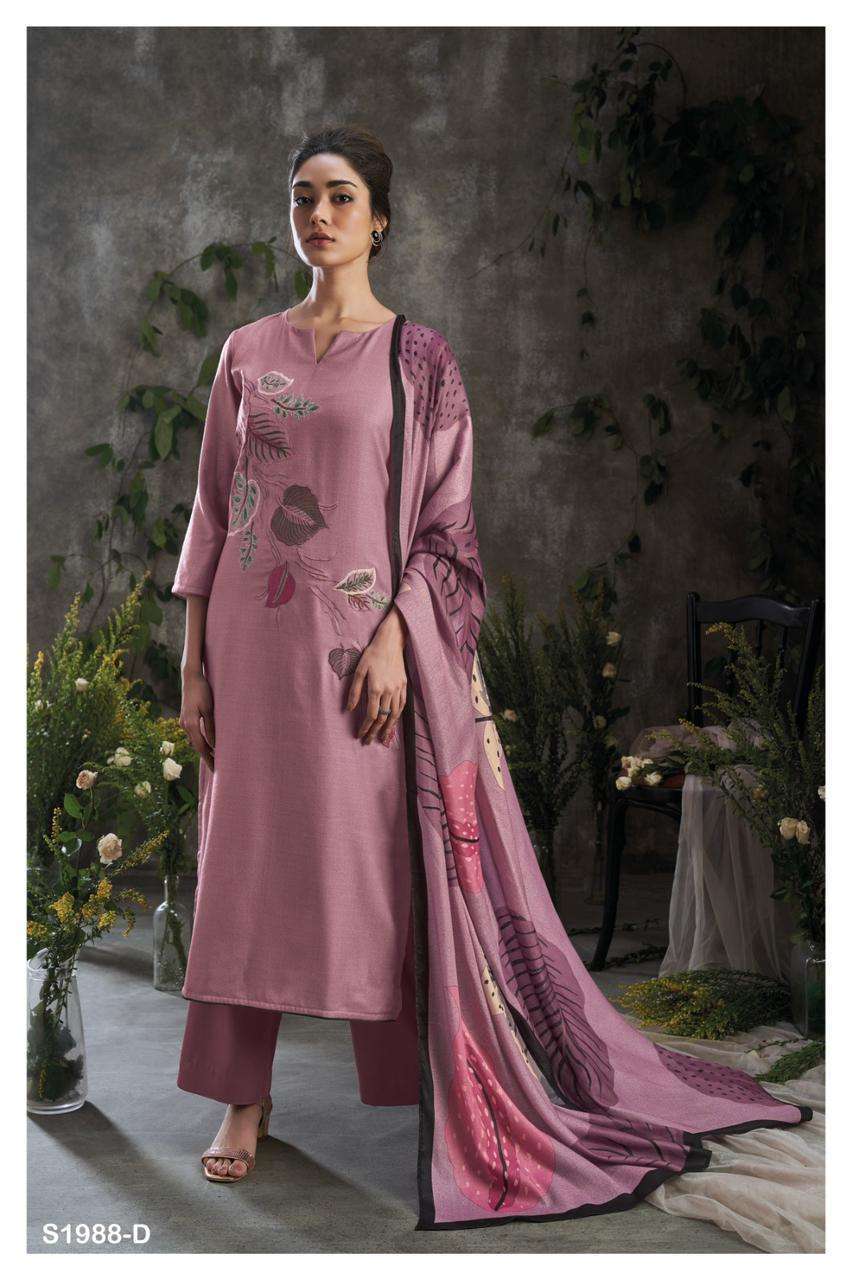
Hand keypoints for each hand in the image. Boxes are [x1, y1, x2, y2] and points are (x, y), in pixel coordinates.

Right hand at [180, 669, 215, 769]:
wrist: (190, 677)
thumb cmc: (202, 690)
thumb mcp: (209, 709)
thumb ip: (210, 727)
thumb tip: (214, 744)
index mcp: (191, 724)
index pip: (201, 747)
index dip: (209, 758)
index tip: (216, 769)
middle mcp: (185, 725)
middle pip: (197, 746)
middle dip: (207, 757)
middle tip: (216, 769)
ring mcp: (184, 721)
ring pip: (195, 740)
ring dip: (204, 749)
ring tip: (214, 758)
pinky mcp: (185, 717)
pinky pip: (194, 733)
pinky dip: (201, 740)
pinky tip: (207, 743)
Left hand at [346, 607, 407, 745]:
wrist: (391, 642)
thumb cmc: (372, 654)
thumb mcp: (359, 670)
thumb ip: (354, 691)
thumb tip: (349, 709)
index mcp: (376, 688)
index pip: (371, 715)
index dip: (365, 727)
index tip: (359, 735)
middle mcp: (388, 691)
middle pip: (382, 718)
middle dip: (375, 732)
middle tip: (368, 741)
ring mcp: (398, 689)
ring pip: (394, 715)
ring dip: (388, 728)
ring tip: (382, 738)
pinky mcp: (404, 686)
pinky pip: (402, 706)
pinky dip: (397, 716)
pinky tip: (394, 722)